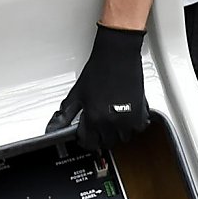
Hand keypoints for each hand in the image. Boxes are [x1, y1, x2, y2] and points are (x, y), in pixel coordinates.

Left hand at [48, 24, 149, 151]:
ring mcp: (128, 117)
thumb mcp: (77, 92)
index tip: (85, 136)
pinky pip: (138, 128)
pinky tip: (126, 116)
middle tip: (98, 128)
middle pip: (107, 142)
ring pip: (123, 137)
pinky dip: (133, 125)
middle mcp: (111, 120)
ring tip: (112, 121)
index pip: (89, 142)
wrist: (117, 55)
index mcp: (94, 117)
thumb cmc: (99, 69)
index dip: (86, 140)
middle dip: (101, 138)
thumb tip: (56, 125)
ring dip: (117, 133)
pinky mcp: (141, 111)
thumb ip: (66, 112)